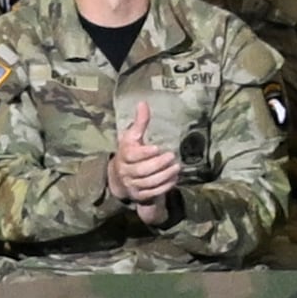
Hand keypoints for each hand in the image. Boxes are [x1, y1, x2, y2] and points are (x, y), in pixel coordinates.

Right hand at [109, 101, 184, 216]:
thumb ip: (139, 122)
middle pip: (142, 170)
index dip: (144, 153)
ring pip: (149, 182)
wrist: (119, 178)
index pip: (131, 155)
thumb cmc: (130, 152)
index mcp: (123, 155)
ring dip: (164, 175)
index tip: (157, 148)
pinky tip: (174, 178)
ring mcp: (132, 184)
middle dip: (158, 164)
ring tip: (177, 167)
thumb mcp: (132, 137)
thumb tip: (143, 103)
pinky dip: (165, 185)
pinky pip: (153, 192)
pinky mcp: (139, 195)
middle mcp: (125, 171)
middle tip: (172, 157)